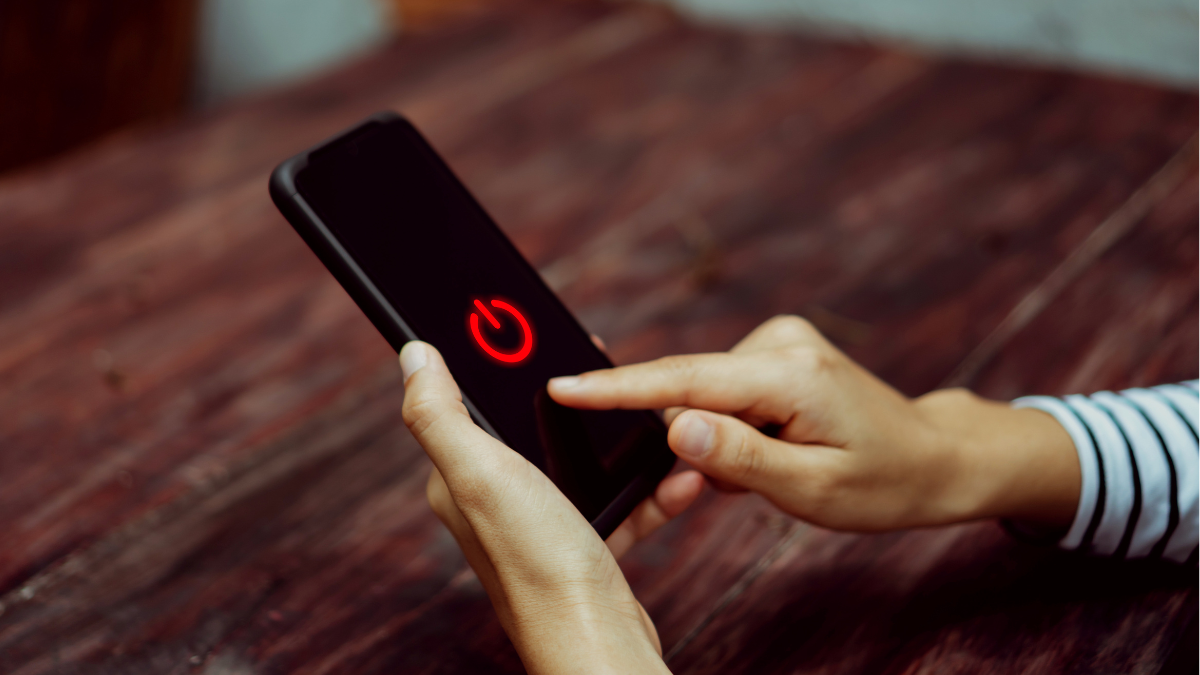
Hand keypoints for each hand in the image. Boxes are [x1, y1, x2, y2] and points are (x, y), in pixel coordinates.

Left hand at [400, 342, 670, 674]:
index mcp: (461, 479)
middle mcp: (495, 501)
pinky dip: (648, 487)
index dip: (500, 365)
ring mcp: (541, 524)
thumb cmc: (539, 561)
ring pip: (583, 460)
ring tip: (656, 421)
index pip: (471, 403)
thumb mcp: (482, 474)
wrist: (598, 642)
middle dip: (574, 398)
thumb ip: (442, 414)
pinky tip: (676, 477)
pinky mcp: (584, 545)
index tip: (534, 331)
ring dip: (619, 441)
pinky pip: (619, 499)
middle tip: (607, 368)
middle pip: (534, 427)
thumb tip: (412, 354)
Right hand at [549, 315, 1080, 531]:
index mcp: (791, 375)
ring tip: (757, 475)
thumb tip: (672, 429)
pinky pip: (723, 394)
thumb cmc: (882, 481)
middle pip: (691, 392)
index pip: (686, 380)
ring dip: (712, 444)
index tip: (561, 387)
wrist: (932, 456)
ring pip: (704, 398)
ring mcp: (779, 342)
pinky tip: (763, 454)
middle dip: (684, 446)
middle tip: (713, 494)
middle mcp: (781, 343)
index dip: (619, 389)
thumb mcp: (812, 490)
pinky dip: (727, 430)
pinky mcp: (775, 351)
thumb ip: (739, 459)